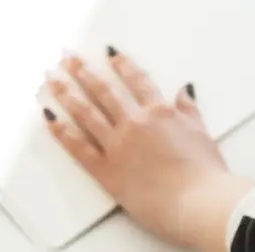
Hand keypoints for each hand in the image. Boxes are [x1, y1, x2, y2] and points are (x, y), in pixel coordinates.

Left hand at [43, 50, 254, 250]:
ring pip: (86, 112)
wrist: (199, 204)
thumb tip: (184, 89)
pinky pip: (79, 147)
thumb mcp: (202, 134)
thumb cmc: (206, 174)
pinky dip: (61, 131)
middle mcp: (134, 123)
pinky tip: (48, 116)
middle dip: (82, 70)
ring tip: (50, 77)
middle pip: (103, 90)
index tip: (108, 51)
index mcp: (159, 113)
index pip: (137, 81)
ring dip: (65, 92)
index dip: (122, 64)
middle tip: (66, 55)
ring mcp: (118, 145)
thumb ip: (189, 110)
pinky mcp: (107, 171)